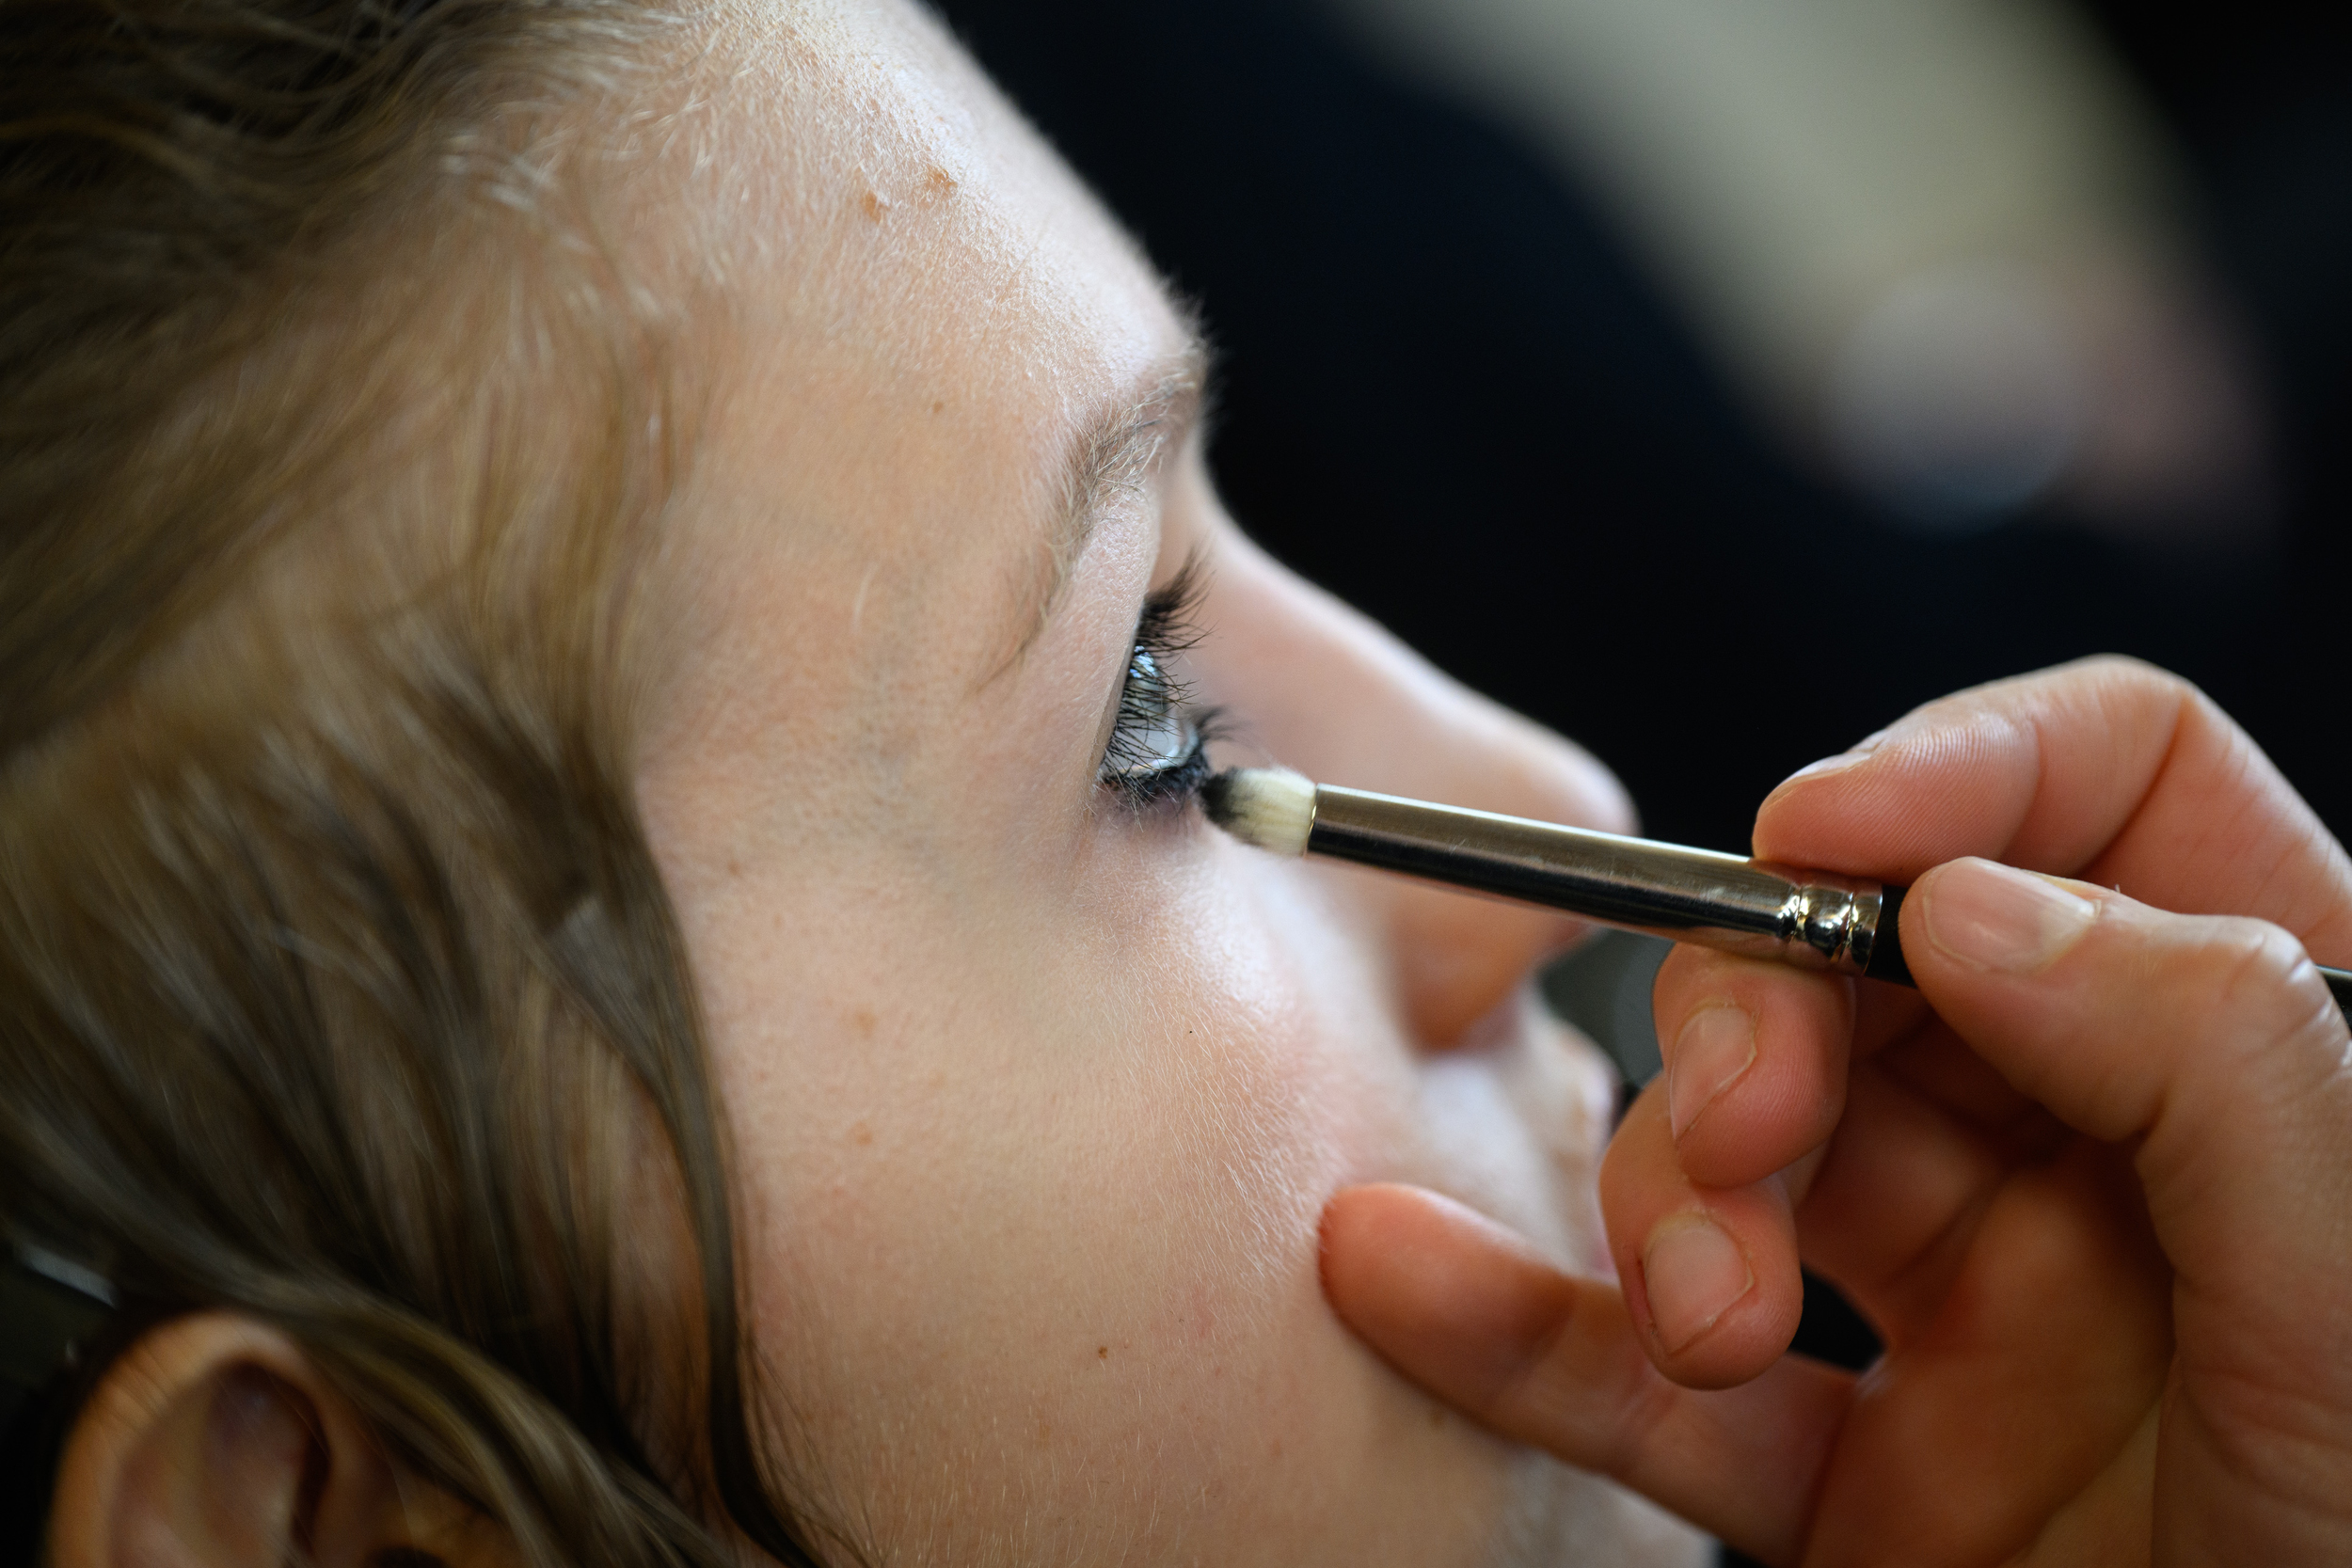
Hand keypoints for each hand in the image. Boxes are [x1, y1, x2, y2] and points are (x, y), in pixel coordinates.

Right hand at [1322, 657, 2351, 1563]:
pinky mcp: (1864, 1481)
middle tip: (1746, 1132)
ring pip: (1752, 1156)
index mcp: (2280, 1071)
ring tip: (1698, 1315)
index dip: (1962, 773)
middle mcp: (2116, 1166)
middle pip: (1875, 967)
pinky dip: (1518, 1321)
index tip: (1822, 842)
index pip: (2120, 793)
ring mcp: (1977, 1319)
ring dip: (1667, 1192)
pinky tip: (1399, 1278)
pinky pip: (1660, 1378)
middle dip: (1765, 1019)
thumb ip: (2218, 1067)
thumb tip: (1972, 895)